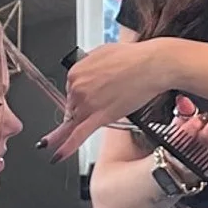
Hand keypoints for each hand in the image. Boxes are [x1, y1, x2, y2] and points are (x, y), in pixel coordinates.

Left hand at [41, 37, 171, 161]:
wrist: (151, 65)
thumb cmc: (132, 58)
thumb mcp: (101, 53)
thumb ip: (88, 65)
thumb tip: (87, 72)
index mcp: (75, 72)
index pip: (70, 90)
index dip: (81, 95)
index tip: (89, 95)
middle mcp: (77, 89)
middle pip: (72, 107)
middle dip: (83, 109)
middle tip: (99, 104)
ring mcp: (87, 105)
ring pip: (74, 121)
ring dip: (71, 129)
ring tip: (57, 139)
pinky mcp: (100, 117)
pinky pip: (79, 135)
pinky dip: (67, 147)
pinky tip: (58, 155)